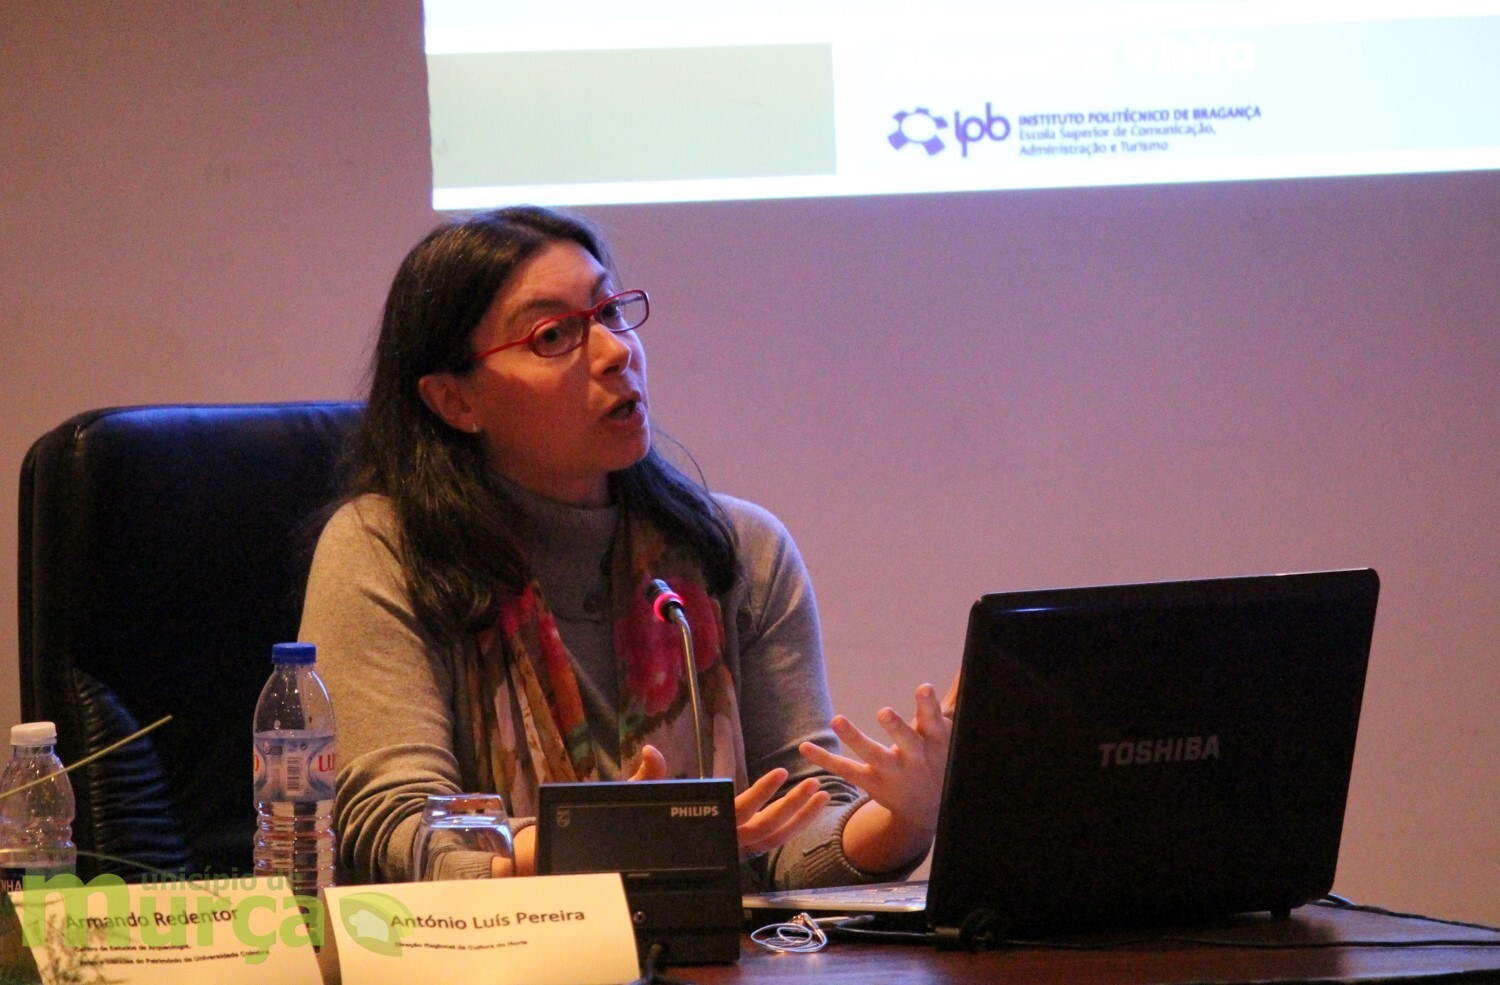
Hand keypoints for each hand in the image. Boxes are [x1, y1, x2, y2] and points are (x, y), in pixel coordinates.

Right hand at [628, 745, 829, 858]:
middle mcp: (726, 842)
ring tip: (823, 794)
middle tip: (813, 783)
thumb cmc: (646, 821)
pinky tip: (811, 808)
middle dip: (792, 806)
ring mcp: (737, 848)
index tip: (780, 773)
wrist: (644, 853)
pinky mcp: (743, 849)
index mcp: (707, 826)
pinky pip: (774, 842)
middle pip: (766, 828)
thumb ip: (652, 774)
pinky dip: (795, 827)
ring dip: (801, 818)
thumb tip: (649, 750)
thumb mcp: (645, 795)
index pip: (739, 810)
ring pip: (775, 839)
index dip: (760, 792)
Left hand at [800, 682, 951, 836]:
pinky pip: (845, 769)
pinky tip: (804, 747)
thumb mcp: (946, 733)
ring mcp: (891, 771)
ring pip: (872, 754)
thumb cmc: (938, 760)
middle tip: (884, 711)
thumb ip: (948, 701)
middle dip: (896, 727)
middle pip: (906, 740)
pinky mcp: (871, 782)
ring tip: (837, 719)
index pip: (933, 721)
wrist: (928, 810)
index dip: (928, 706)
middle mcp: (914, 757)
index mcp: (935, 741)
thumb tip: (963, 669)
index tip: (923, 688)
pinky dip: (824, 759)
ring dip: (855, 737)